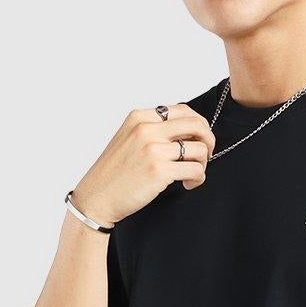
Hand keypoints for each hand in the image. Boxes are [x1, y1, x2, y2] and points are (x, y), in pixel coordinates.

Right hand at [71, 105, 215, 226]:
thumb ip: (153, 130)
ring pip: (199, 149)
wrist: (97, 196)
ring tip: (192, 175)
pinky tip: (187, 184)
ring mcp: (153, 149)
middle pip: (196, 124)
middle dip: (208, 140)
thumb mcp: (129, 139)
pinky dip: (198, 178)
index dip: (198, 125)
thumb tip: (187, 131)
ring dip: (203, 164)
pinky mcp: (160, 171)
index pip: (183, 110)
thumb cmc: (115, 172)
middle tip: (205, 155)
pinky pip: (195, 170)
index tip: (198, 140)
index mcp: (140, 117)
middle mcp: (147, 129)